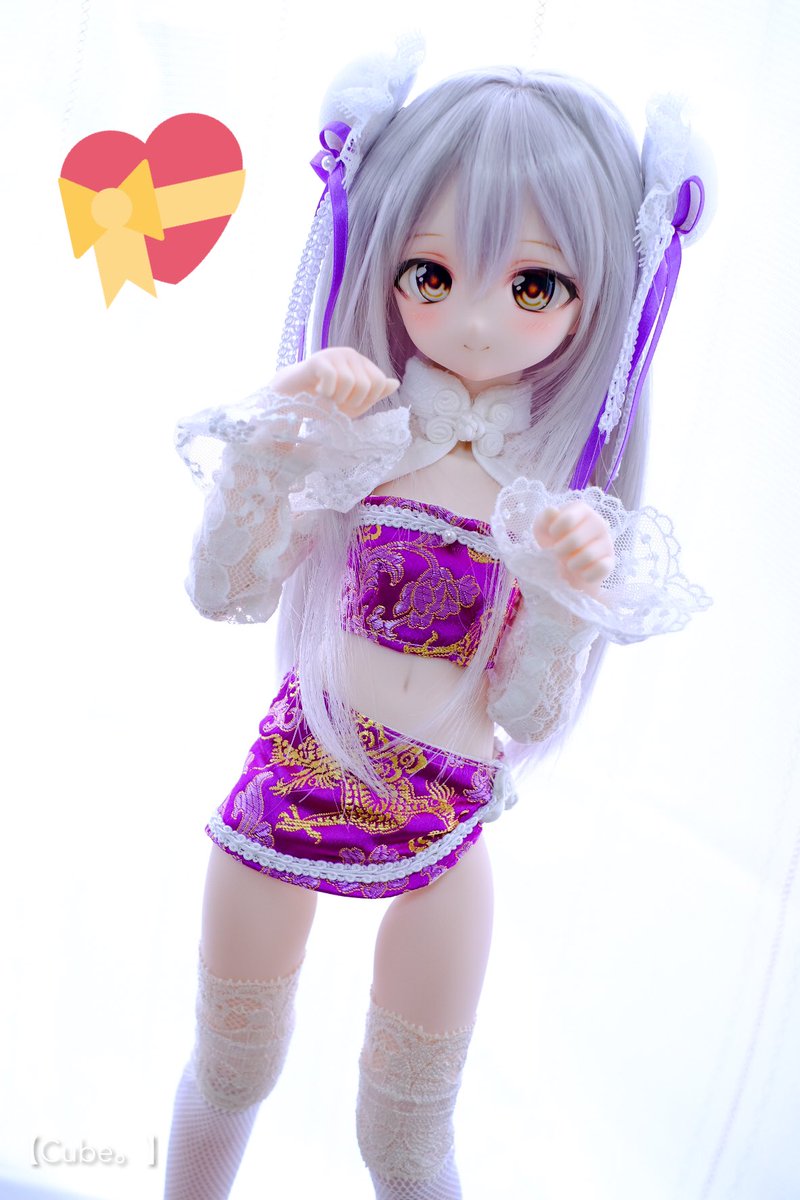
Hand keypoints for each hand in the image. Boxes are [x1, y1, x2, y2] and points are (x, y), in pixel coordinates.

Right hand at [269, 347, 399, 416]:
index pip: (379, 382)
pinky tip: (317, 391)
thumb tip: (395, 383)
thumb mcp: (354, 403)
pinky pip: (332, 378)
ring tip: (326, 397)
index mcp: (362, 364)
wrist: (293, 397)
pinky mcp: (319, 358)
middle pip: (365, 385)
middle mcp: (351, 355)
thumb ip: (374, 394)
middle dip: (350, 402)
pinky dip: (325, 392)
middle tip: (335, 402)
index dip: (367, 400)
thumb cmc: (324, 401)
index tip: (350, 404)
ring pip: (349, 382)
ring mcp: (335, 354)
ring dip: (336, 398)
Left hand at [533, 501, 613, 594]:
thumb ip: (545, 518)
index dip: (554, 532)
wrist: (564, 563)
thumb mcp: (543, 527)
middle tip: (558, 552)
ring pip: (588, 556)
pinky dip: (585, 574)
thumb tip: (551, 511)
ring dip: (572, 564)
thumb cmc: (554, 540)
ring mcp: (607, 542)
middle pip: (575, 540)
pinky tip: (580, 572)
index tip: (552, 535)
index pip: (567, 520)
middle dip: (560, 551)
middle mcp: (599, 523)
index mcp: (582, 510)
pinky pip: (601, 569)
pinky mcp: (610, 561)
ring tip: (568, 563)